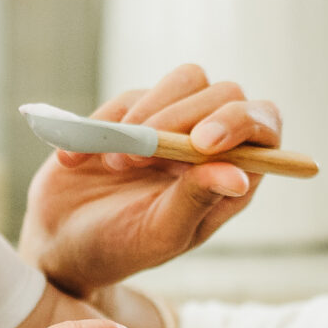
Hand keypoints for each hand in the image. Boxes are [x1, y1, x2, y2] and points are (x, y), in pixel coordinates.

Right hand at [21, 63, 282, 297]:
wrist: (63, 241)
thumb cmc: (122, 247)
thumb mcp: (161, 233)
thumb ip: (197, 200)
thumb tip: (239, 177)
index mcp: (235, 175)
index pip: (263, 126)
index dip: (241, 122)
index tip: (200, 142)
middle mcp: (213, 143)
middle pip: (227, 93)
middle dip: (183, 118)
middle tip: (141, 156)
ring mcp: (176, 122)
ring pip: (187, 80)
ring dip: (149, 115)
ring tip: (115, 163)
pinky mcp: (136, 110)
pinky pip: (132, 96)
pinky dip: (105, 125)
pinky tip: (78, 161)